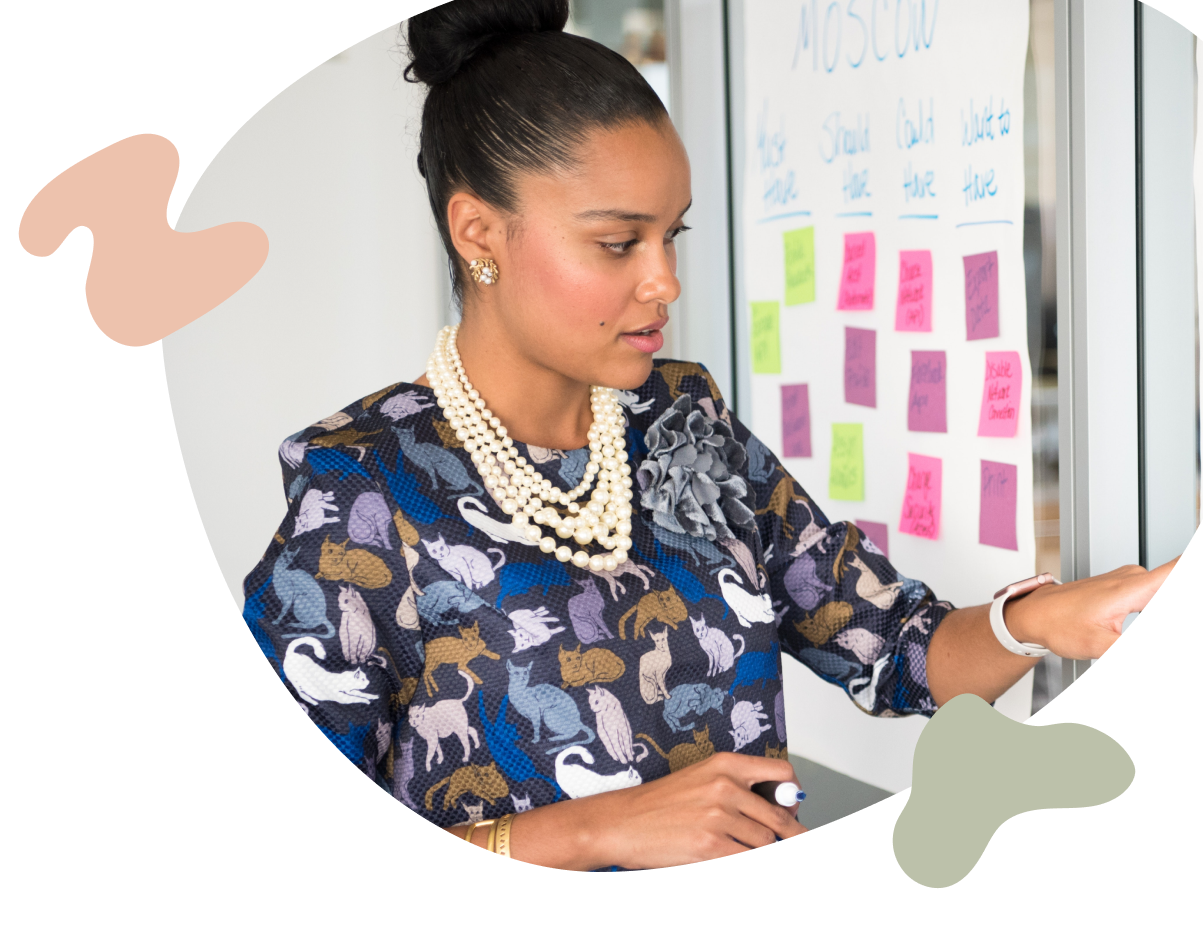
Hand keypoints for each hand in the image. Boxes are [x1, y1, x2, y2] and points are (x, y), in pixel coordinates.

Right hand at [584, 751, 806, 869]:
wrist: (621, 823)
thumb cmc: (657, 805)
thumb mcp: (700, 780)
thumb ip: (737, 789)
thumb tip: (776, 809)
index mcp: (725, 764)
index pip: (781, 773)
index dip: (792, 795)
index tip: (791, 810)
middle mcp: (725, 786)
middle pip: (779, 817)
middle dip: (789, 835)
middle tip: (790, 838)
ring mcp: (718, 817)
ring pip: (765, 843)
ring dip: (759, 849)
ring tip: (738, 846)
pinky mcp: (710, 846)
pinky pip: (746, 857)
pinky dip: (743, 856)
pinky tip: (728, 852)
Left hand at [1006, 556, 1179, 659]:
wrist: (1033, 615)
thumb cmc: (1058, 624)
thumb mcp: (1101, 646)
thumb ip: (1127, 648)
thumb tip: (1129, 642)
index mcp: (1133, 588)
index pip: (1177, 566)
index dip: (1188, 554)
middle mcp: (1134, 578)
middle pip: (1171, 576)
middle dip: (1161, 593)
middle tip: (1118, 621)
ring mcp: (1129, 581)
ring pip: (1161, 588)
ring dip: (1154, 599)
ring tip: (1115, 623)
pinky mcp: (1125, 588)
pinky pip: (1154, 592)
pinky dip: (1152, 601)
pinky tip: (1134, 616)